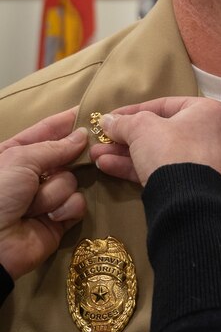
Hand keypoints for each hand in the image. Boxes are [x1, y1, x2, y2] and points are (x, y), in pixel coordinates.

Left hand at [0, 109, 87, 279]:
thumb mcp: (20, 159)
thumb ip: (55, 146)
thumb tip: (82, 135)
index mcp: (16, 154)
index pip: (45, 132)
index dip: (65, 122)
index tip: (89, 111)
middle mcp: (33, 174)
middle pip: (66, 155)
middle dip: (74, 155)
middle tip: (92, 148)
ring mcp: (48, 198)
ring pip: (72, 180)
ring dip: (55, 191)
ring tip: (35, 205)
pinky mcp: (60, 219)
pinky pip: (77, 204)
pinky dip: (65, 208)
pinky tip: (51, 217)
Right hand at [90, 97, 220, 185]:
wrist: (187, 204)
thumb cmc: (170, 151)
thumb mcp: (142, 129)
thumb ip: (124, 122)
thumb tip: (108, 120)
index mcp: (209, 111)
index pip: (166, 105)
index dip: (134, 111)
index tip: (112, 118)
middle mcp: (214, 134)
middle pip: (162, 132)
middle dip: (127, 138)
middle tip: (103, 141)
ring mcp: (209, 162)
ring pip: (161, 153)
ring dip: (127, 154)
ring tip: (97, 157)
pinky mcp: (199, 186)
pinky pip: (167, 170)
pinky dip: (139, 168)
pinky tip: (108, 168)